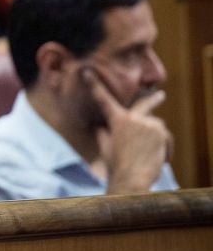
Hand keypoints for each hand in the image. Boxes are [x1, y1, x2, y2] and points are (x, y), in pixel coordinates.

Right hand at [83, 67, 171, 193]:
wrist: (132, 178)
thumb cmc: (116, 166)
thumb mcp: (105, 147)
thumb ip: (103, 132)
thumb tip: (98, 126)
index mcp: (117, 121)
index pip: (103, 100)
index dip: (94, 85)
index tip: (86, 71)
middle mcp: (134, 119)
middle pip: (145, 104)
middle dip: (153, 99)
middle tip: (160, 94)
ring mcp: (149, 125)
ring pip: (155, 126)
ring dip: (154, 136)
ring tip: (149, 154)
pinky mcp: (161, 133)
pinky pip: (165, 136)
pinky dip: (164, 146)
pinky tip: (160, 158)